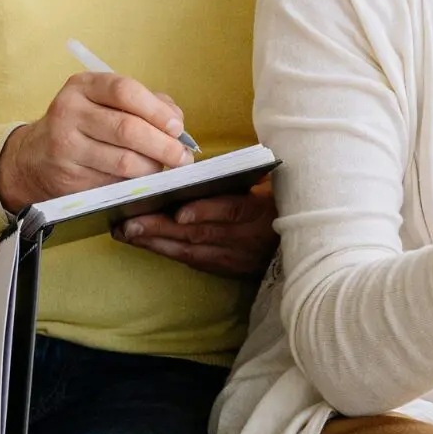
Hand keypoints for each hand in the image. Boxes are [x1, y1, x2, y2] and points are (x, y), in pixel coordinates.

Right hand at [0, 73, 192, 212]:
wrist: (33, 158)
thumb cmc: (83, 124)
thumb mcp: (105, 102)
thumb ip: (145, 103)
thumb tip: (177, 120)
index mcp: (82, 86)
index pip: (125, 91)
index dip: (157, 110)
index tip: (177, 127)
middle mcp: (69, 113)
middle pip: (127, 129)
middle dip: (163, 145)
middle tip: (182, 156)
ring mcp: (65, 147)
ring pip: (123, 161)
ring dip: (152, 167)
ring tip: (164, 168)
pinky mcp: (68, 178)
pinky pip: (113, 183)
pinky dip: (134, 183)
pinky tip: (142, 180)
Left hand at [113, 179, 278, 277]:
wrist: (305, 244)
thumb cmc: (282, 204)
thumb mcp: (275, 186)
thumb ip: (249, 176)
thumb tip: (213, 164)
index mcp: (261, 212)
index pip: (231, 211)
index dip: (205, 212)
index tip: (179, 210)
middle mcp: (247, 239)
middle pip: (201, 234)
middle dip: (162, 229)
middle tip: (129, 223)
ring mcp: (236, 258)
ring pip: (191, 251)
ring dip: (157, 243)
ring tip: (126, 233)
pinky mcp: (227, 269)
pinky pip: (193, 261)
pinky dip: (168, 252)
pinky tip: (145, 243)